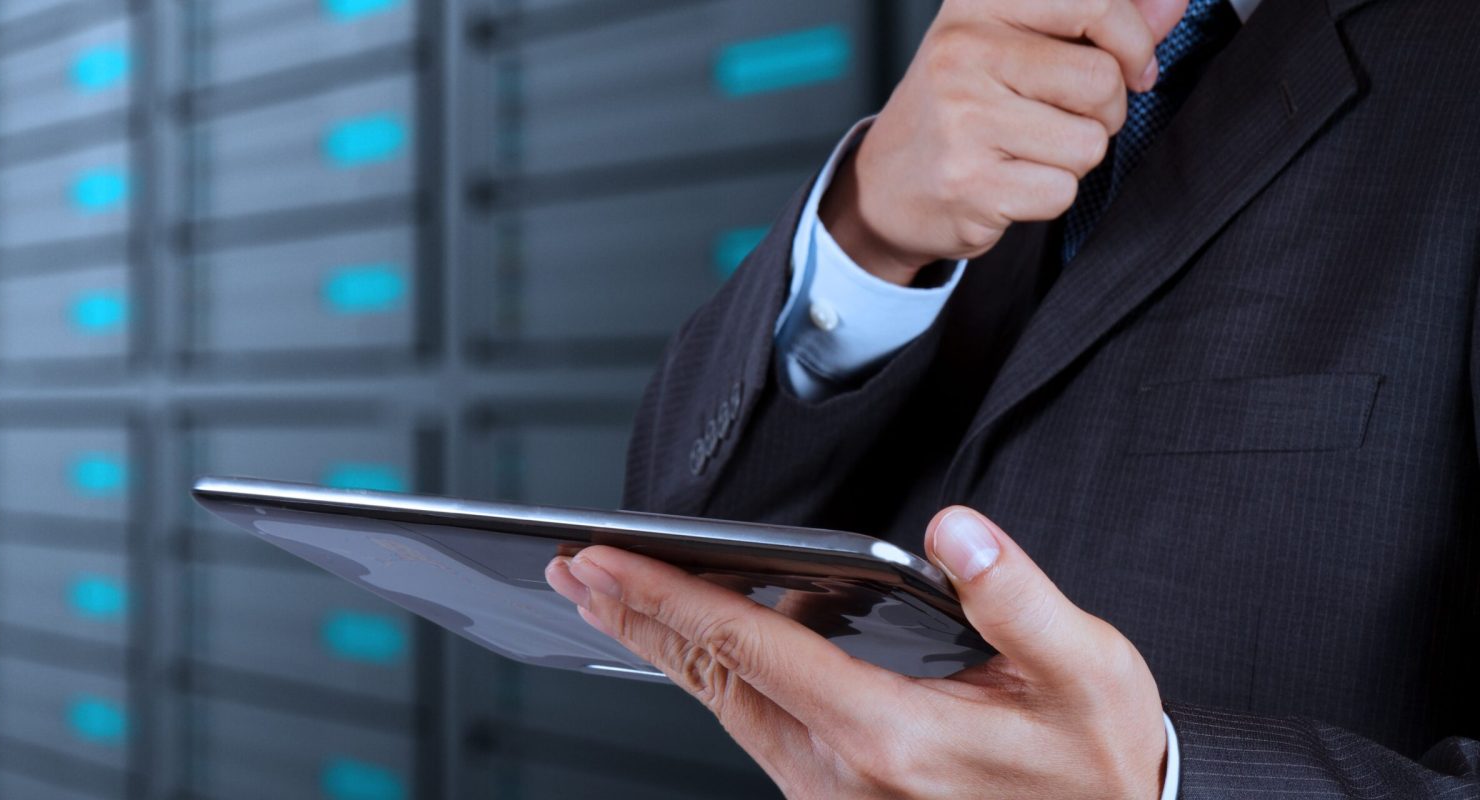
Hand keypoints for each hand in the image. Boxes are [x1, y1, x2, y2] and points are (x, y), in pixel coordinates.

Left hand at [545, 507, 1167, 798]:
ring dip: (667, 644)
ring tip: (617, 591)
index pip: (746, 646)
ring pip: (724, 706)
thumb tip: (955, 531)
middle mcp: (838, 775)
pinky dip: (721, 673)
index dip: (665, 595)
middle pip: (709, 680)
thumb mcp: (1086, 672)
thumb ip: (1015, 596)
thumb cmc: (1098, 764)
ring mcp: (829, 797)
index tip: (603, 558)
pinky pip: (757, 727)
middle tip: (573, 567)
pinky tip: (716, 634)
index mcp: (885, 735)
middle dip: (634, 616)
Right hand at [822, 0, 1188, 284]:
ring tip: (1025, 151)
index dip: (1135, 44)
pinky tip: (1008, 182)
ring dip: (1073, 158)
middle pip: (1102, 82)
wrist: (885, 186)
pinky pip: (1062, 191)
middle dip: (1103, 112)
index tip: (1133, 68)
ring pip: (1089, 143)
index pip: (1097, 4)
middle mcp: (963, 50)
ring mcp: (962, 117)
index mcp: (978, 2)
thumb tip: (1175, 2)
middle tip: (1061, 119)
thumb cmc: (963, 108)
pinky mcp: (969, 181)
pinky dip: (1048, 196)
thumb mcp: (1020, 44)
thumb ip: (1100, 22)